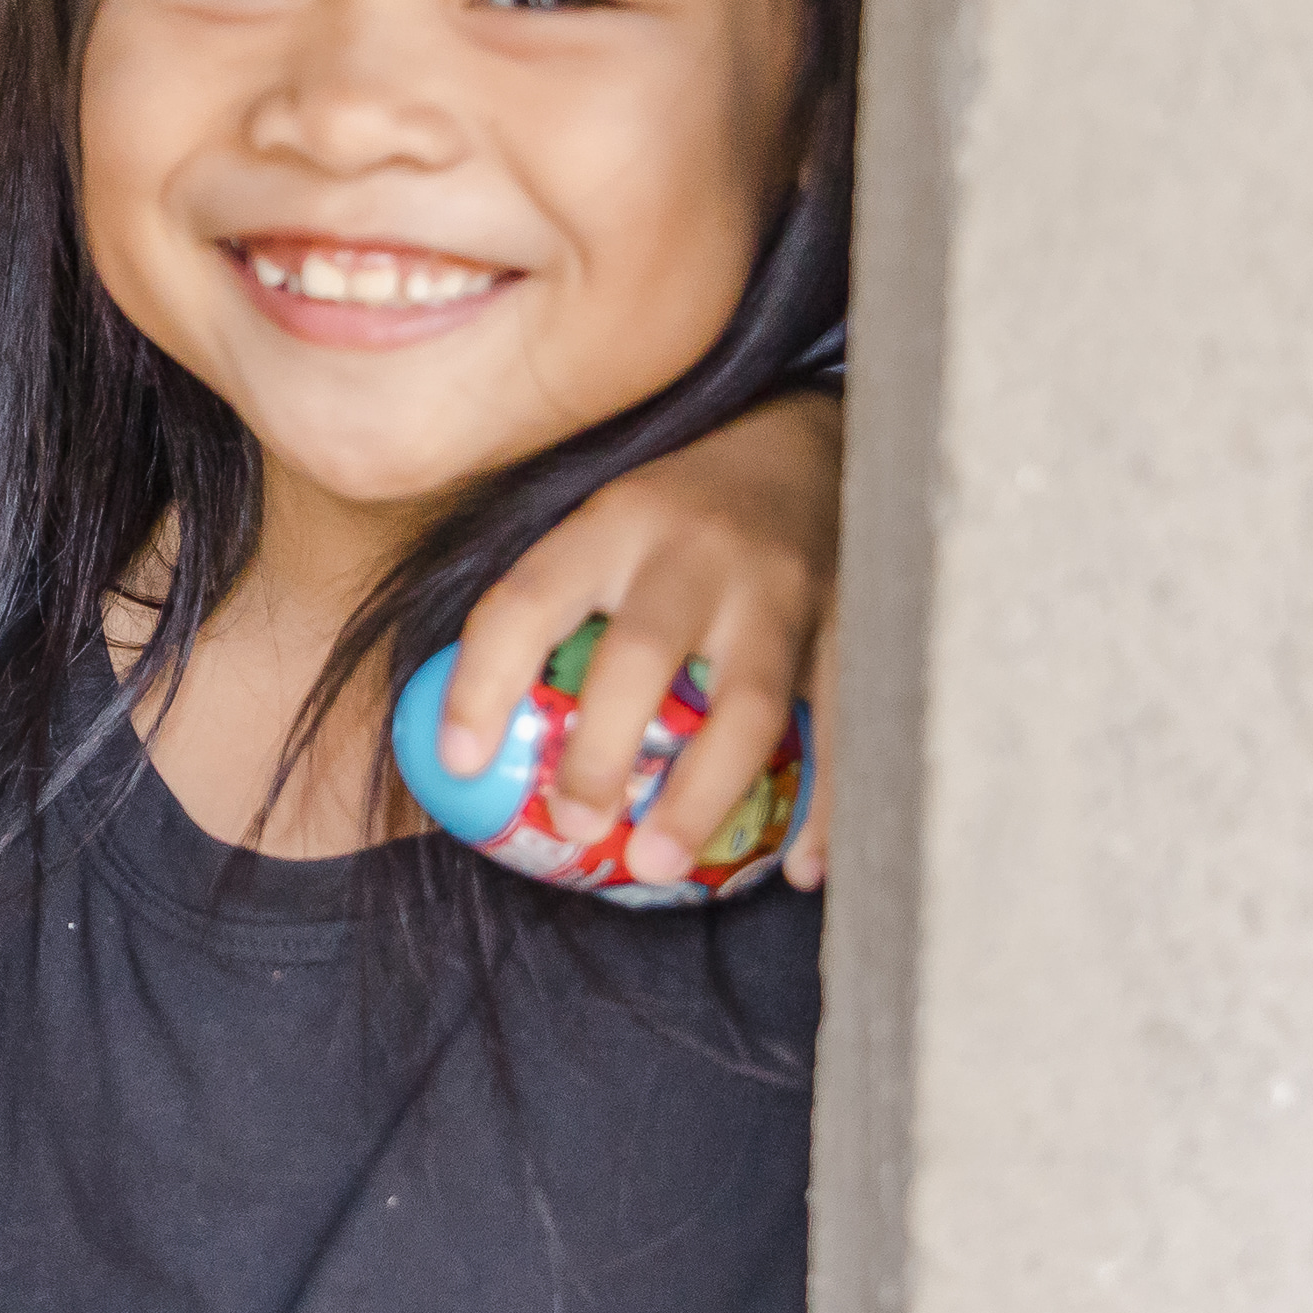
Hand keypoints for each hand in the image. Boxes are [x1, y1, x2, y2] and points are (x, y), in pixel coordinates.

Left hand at [437, 387, 841, 890]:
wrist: (811, 442)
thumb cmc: (680, 504)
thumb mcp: (604, 512)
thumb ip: (552, 597)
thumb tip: (462, 724)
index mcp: (613, 522)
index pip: (528, 600)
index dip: (483, 683)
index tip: (458, 763)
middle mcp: (695, 554)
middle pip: (642, 658)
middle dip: (601, 754)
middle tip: (573, 827)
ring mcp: (782, 590)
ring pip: (749, 705)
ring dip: (701, 795)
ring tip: (657, 863)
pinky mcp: (854, 624)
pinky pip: (845, 727)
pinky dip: (831, 806)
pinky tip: (809, 870)